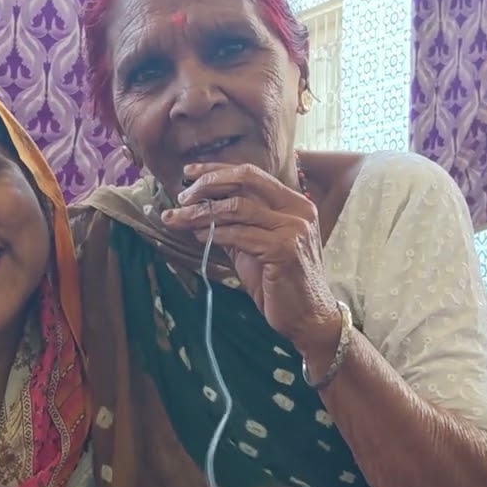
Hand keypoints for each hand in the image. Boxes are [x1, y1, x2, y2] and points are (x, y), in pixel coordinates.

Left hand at [161, 162, 337, 342]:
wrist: (307, 316)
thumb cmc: (280, 281)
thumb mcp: (256, 245)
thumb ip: (236, 224)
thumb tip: (198, 207)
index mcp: (293, 202)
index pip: (251, 173)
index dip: (217, 170)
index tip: (189, 173)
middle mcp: (297, 210)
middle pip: (245, 179)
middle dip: (208, 184)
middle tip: (182, 197)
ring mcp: (293, 229)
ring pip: (237, 207)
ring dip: (202, 212)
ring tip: (179, 218)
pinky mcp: (283, 250)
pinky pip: (239, 235)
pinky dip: (214, 233)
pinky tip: (199, 236)